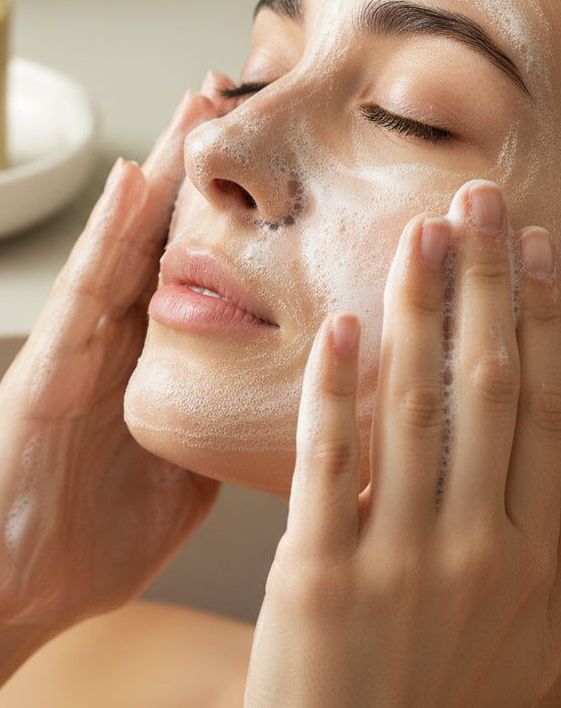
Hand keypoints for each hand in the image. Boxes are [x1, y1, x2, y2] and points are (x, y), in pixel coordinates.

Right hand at [0, 88, 220, 636]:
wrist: (16, 590)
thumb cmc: (93, 533)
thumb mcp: (182, 474)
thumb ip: (217, 423)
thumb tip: (286, 402)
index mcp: (143, 360)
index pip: (187, 267)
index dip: (221, 208)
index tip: (266, 152)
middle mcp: (107, 340)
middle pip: (153, 236)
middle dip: (188, 165)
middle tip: (223, 90)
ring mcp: (71, 349)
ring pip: (118, 246)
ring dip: (153, 177)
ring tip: (187, 111)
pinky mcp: (41, 373)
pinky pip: (79, 296)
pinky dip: (103, 238)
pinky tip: (128, 185)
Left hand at [245, 180, 560, 707]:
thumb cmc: (442, 695)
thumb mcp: (527, 631)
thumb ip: (543, 536)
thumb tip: (555, 426)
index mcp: (544, 560)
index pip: (552, 411)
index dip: (546, 319)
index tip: (535, 245)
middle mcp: (487, 552)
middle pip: (492, 388)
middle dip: (488, 286)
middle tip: (480, 200)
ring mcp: (404, 562)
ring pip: (417, 407)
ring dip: (420, 309)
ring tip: (420, 235)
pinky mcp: (322, 574)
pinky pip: (332, 461)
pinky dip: (339, 388)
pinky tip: (344, 327)